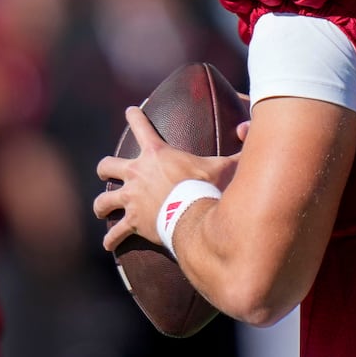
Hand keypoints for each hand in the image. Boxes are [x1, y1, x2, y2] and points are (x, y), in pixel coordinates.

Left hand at [93, 107, 238, 252]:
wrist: (194, 216)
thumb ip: (238, 149)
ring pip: (103, 200)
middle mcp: (136, 174)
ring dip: (102, 205)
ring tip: (102, 209)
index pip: (141, 126)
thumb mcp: (224, 165)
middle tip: (106, 171)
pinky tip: (108, 245)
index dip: (134, 116)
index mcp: (156, 154)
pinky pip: (116, 232)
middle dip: (105, 169)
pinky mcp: (132, 221)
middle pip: (107, 165)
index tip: (130, 111)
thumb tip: (253, 130)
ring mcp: (131, 199)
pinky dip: (112, 239)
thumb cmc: (207, 188)